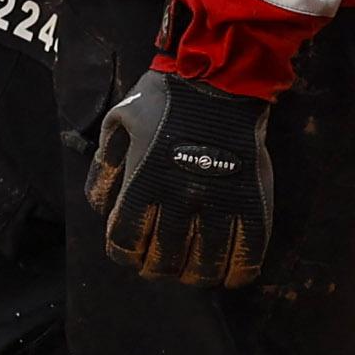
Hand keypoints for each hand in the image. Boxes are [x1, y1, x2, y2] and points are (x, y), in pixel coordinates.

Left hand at [84, 68, 273, 285]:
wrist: (221, 79)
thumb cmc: (166, 97)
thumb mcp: (119, 122)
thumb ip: (105, 167)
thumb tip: (101, 209)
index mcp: (144, 182)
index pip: (125, 242)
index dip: (125, 255)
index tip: (130, 252)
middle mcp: (180, 199)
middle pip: (162, 261)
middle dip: (156, 268)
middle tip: (159, 263)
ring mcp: (219, 203)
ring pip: (204, 265)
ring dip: (193, 276)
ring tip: (191, 271)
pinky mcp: (252, 202)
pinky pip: (248, 252)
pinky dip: (238, 272)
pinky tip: (229, 275)